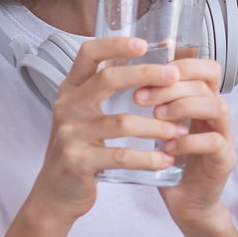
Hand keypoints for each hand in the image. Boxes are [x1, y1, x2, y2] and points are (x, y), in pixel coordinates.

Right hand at [24, 36, 184, 223]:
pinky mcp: (78, 161)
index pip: (88, 54)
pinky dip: (147, 157)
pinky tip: (166, 159)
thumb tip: (148, 62)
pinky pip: (120, 155)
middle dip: (146, 75)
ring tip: (181, 130)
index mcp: (70, 90)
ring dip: (157, 125)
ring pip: (122, 122)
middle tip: (175, 78)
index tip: (143, 43)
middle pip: (108, 80)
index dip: (115, 45)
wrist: (56, 193)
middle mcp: (67, 107)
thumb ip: (106, 90)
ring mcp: (70, 134)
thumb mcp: (85, 114)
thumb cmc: (80, 150)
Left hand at [147, 58, 235, 229]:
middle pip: (207, 83)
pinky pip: (214, 142)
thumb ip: (153, 103)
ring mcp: (225, 137)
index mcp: (203, 102)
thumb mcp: (159, 127)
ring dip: (184, 107)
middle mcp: (217, 115)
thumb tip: (122, 75)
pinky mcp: (225, 161)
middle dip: (171, 85)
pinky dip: (189, 142)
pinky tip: (167, 148)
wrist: (186, 203)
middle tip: (141, 97)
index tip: (149, 72)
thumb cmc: (169, 161)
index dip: (182, 63)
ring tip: (156, 117)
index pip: (206, 68)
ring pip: (217, 107)